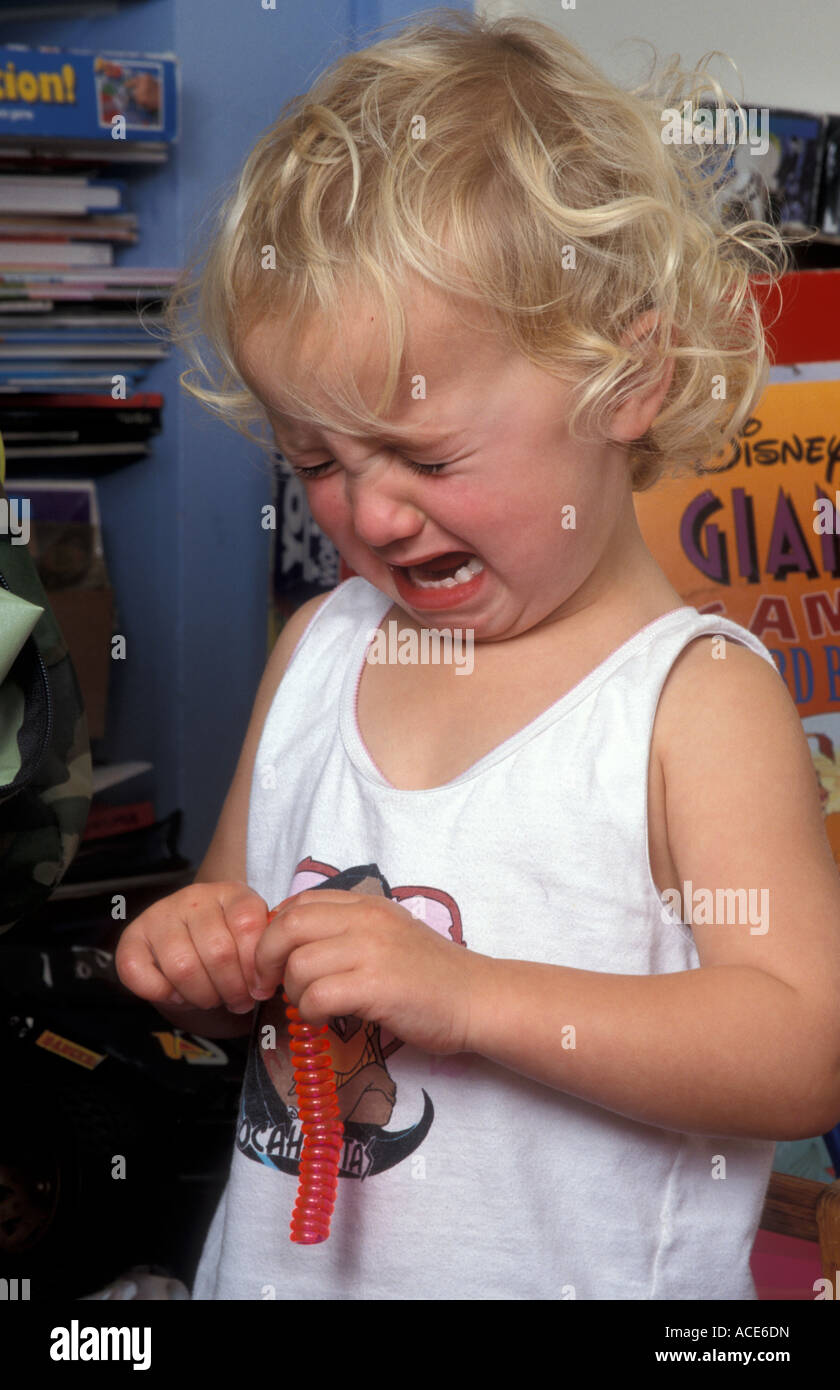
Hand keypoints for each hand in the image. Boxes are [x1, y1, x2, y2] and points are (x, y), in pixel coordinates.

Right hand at [115, 881, 271, 1013]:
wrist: (190, 941)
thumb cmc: (228, 943)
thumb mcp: (253, 940)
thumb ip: (263, 953)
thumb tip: (267, 983)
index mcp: (231, 893)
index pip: (248, 925)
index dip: (256, 966)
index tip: (259, 987)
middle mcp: (194, 898)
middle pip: (218, 952)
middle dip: (232, 989)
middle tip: (237, 1001)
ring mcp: (160, 915)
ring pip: (182, 967)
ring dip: (202, 995)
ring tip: (211, 999)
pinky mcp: (132, 937)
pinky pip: (139, 973)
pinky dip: (162, 994)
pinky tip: (178, 994)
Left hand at [259, 889, 483, 1054]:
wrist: (475, 998)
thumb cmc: (430, 975)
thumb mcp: (387, 934)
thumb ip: (347, 931)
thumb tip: (292, 947)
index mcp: (365, 905)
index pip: (298, 903)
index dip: (273, 932)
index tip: (273, 959)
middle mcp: (366, 920)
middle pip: (287, 927)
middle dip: (265, 959)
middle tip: (268, 985)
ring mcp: (372, 951)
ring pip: (298, 966)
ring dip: (294, 993)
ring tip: (311, 1006)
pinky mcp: (377, 987)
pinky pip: (319, 996)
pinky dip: (311, 1012)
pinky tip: (325, 1019)